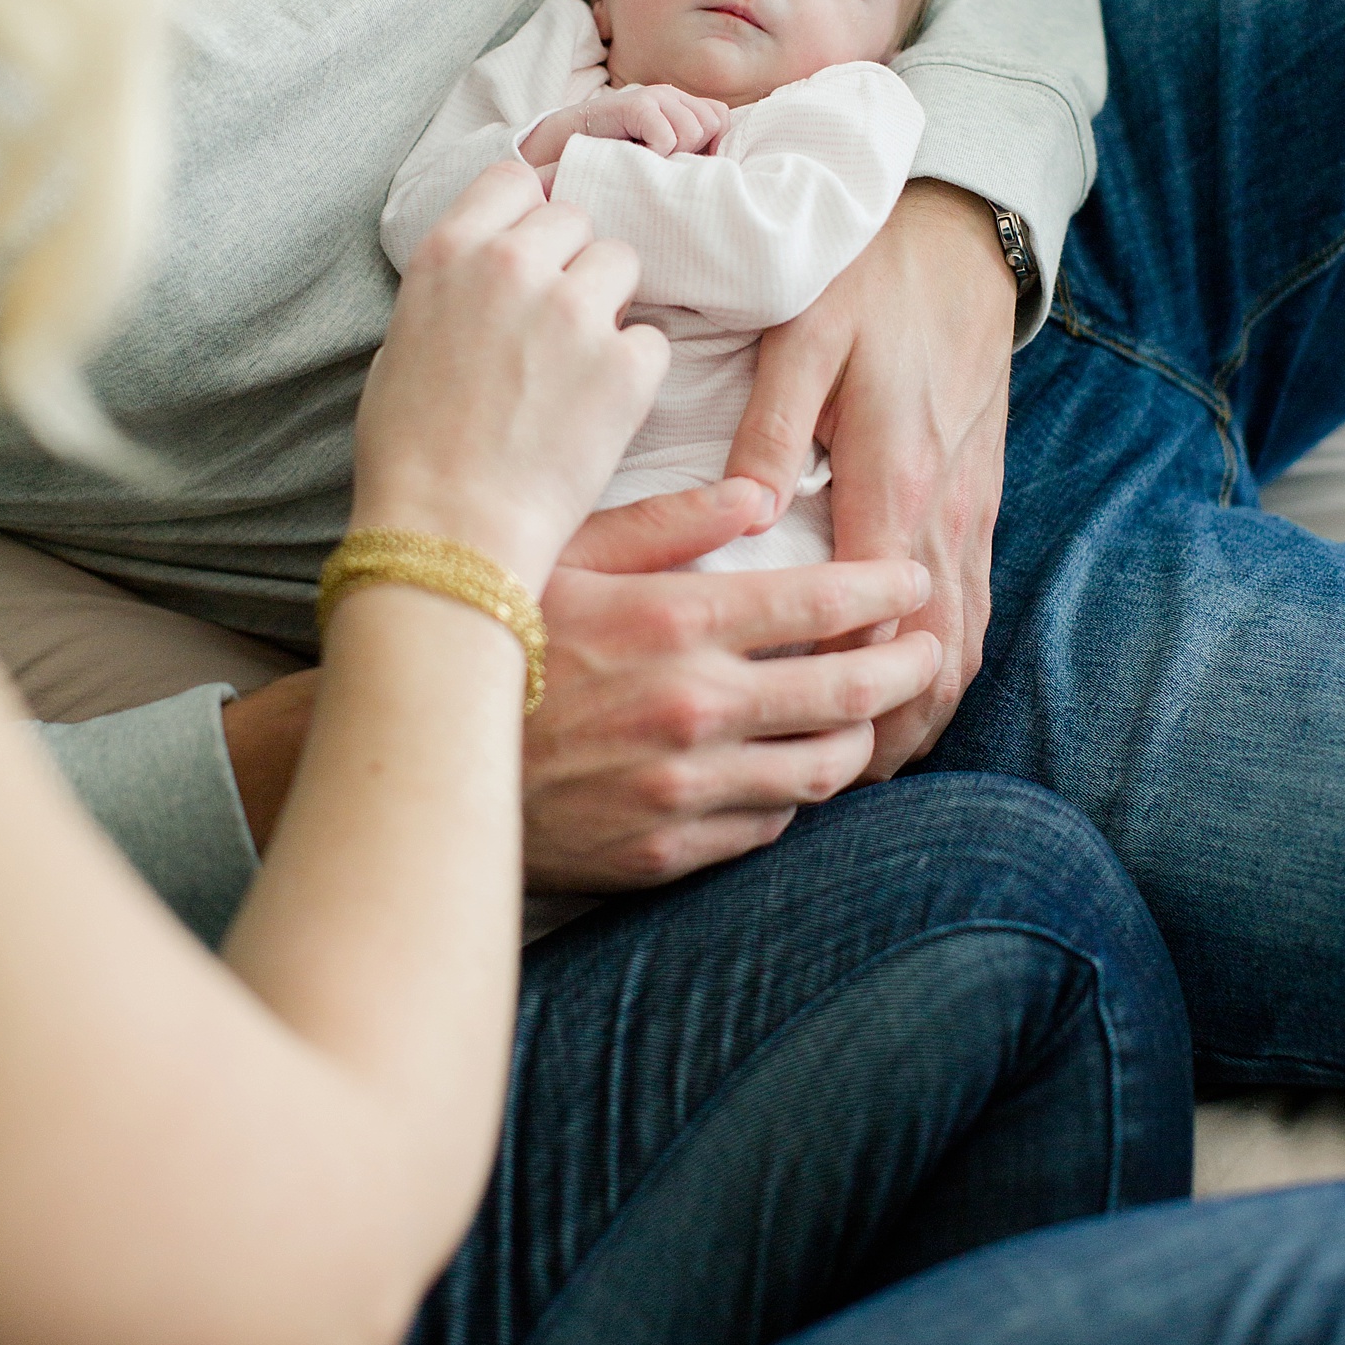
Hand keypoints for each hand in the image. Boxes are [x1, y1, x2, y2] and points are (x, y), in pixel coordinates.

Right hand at [352, 161, 667, 590]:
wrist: (448, 532)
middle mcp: (513, 265)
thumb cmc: (411, 453)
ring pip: (623, 264)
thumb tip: (488, 274)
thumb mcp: (402, 344)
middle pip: (574, 218)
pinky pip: (653, 339)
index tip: (530, 252)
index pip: (514, 178)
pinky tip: (600, 408)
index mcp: (450, 252)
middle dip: (571, 262)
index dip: (527, 214)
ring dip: (610, 305)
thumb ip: (455, 289)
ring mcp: (575, 311)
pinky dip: (635, 369)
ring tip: (580, 366)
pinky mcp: (625, 363)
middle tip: (555, 324)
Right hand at [519, 84, 729, 168]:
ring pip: (692, 132)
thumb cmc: (616, 158)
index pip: (721, 118)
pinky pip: (667, 137)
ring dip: (670, 154)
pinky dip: (654, 154)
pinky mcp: (637, 104)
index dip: (708, 145)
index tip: (680, 160)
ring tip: (644, 155)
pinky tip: (634, 153)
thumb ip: (688, 152)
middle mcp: (670, 94)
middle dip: (691, 150)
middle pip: (711, 124)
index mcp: (679, 103)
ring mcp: (654, 96)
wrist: (564, 149)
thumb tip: (720, 168)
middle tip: (657, 157)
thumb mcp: (659, 154)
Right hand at [524, 480, 940, 887]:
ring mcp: (685, 788)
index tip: (912, 580)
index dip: (886, 590)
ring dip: (859, 737)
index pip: (824, 601)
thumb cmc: (497, 631)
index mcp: (678, 622)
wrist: (417, 751)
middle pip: (847, 691)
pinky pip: (766, 827)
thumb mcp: (572, 551)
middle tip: (927, 651)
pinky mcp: (666, 850)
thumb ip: (673, 519)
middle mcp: (696, 708)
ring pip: (821, 770)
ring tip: (867, 713)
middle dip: (905, 667)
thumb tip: (763, 494)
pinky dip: (792, 795)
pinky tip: (789, 769)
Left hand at [726, 180, 1015, 778]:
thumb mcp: (802, 337)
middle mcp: (944, 512)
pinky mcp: (979, 498)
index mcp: (893, 481)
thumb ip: (771, 428)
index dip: (843, 699)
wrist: (957, 237)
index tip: (791, 745)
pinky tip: (912, 694)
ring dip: (923, 710)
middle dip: (889, 733)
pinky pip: (975, 605)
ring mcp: (971, 510)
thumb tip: (745, 513)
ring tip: (867, 765)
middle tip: (825, 786)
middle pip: (933, 662)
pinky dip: (948, 665)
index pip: (876, 628)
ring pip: (964, 644)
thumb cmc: (865, 281)